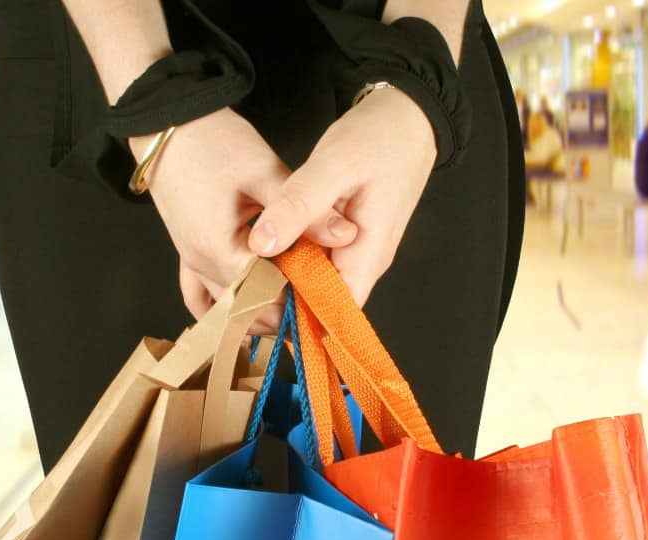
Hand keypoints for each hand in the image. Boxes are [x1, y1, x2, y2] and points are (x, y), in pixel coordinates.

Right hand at [131, 107, 358, 320]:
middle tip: (319, 299)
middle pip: (248, 306)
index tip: (329, 293)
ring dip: (260, 309)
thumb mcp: (266, 172)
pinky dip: (228, 306)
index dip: (300, 297)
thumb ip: (305, 211)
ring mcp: (191, 260)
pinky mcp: (188, 253)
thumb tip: (346, 235)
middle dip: (284, 307)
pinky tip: (251, 310)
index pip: (268, 292)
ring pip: (227, 308)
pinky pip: (202, 296)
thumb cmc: (213, 142)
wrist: (168, 123)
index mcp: (220, 247)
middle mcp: (201, 262)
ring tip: (296, 302)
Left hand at [247, 87, 436, 304]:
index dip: (295, 316)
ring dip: (286, 279)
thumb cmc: (380, 137)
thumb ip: (298, 206)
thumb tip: (260, 246)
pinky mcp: (349, 236)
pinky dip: (294, 257)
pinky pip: (320, 260)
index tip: (254, 305)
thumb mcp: (333, 166)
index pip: (333, 313)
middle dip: (283, 300)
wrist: (410, 116)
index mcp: (367, 255)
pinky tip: (267, 246)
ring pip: (318, 281)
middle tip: (238, 287)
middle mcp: (365, 261)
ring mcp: (359, 250)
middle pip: (323, 302)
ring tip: (244, 270)